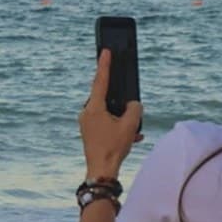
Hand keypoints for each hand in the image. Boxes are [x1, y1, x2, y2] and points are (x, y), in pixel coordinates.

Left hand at [79, 49, 143, 179]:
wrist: (101, 171)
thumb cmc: (113, 147)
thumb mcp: (130, 125)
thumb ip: (134, 109)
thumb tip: (133, 104)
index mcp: (94, 107)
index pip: (100, 81)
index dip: (104, 65)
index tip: (105, 51)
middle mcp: (87, 113)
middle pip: (107, 100)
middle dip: (121, 104)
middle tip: (128, 110)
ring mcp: (86, 123)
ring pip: (109, 114)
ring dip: (122, 120)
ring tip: (134, 131)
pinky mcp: (89, 133)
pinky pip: (106, 124)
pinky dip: (119, 128)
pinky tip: (132, 138)